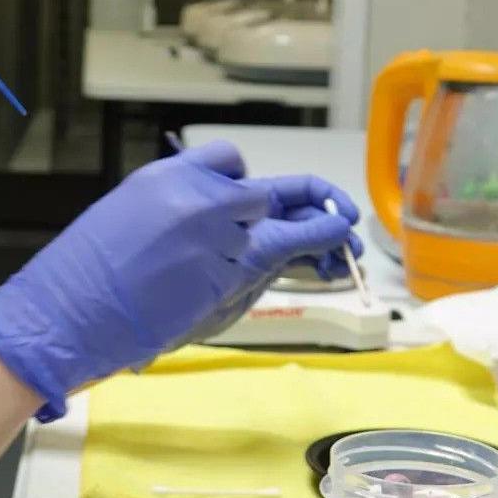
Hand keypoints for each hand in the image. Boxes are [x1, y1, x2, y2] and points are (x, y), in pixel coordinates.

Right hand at [0, 141, 356, 418]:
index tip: (257, 205)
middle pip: (261, 189)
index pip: (227, 161)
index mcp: (163, 178)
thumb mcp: (127, 227)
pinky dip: (319, 238)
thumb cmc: (83, 285)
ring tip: (342, 234)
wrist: (65, 315)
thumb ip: (175, 223)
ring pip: (278, 215)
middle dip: (293, 202)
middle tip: (324, 213)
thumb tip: (207, 235)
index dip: (246, 187)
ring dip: (311, 228)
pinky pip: (285, 246)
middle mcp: (194, 193)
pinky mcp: (231, 266)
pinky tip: (339, 238)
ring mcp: (216, 227)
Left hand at [175, 173, 364, 346]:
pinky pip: (292, 259)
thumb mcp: (250, 248)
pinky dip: (315, 264)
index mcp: (243, 195)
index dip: (324, 195)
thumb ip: (295, 236)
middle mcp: (252, 217)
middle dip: (331, 225)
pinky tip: (330, 274)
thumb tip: (339, 224)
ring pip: (302, 237)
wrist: (144, 311)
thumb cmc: (184, 268)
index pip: (295, 186)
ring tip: (344, 267)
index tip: (347, 216)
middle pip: (303, 213)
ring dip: (328, 247)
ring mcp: (254, 243)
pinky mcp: (254, 270)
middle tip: (353, 252)